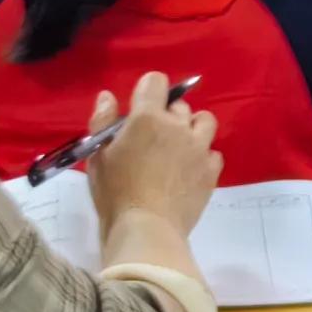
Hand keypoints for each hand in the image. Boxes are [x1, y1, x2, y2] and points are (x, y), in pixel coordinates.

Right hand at [85, 72, 220, 238]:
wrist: (146, 229)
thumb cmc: (115, 193)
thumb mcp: (98, 157)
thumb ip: (103, 121)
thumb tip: (109, 96)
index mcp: (148, 117)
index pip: (156, 82)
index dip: (148, 92)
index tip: (140, 109)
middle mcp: (178, 126)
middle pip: (179, 105)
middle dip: (166, 115)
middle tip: (152, 139)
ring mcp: (199, 148)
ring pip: (204, 121)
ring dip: (193, 128)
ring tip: (179, 148)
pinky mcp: (211, 171)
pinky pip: (213, 153)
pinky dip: (203, 158)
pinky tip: (190, 172)